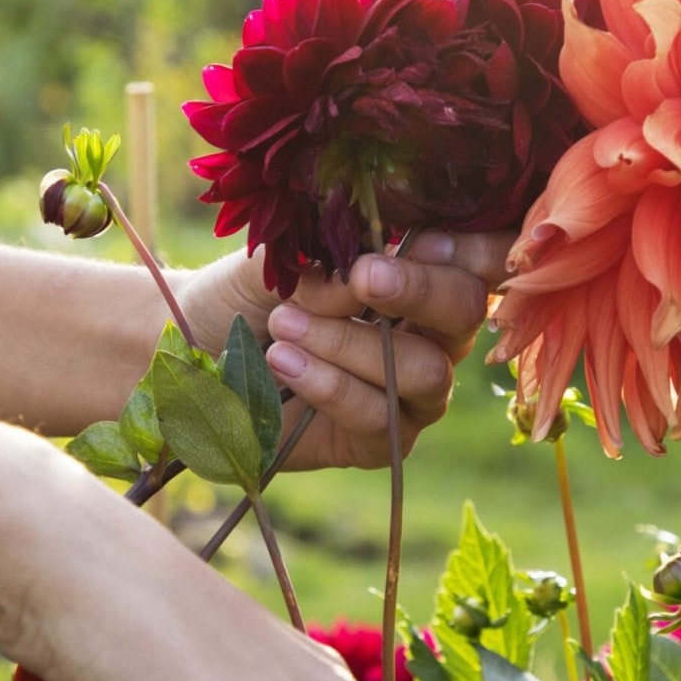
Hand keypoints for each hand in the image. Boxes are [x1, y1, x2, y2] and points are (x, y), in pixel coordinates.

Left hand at [181, 231, 516, 469]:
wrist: (198, 346)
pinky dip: (331, 387)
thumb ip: (329, 260)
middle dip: (420, 291)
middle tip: (364, 277)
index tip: (418, 238)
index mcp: (421, 275)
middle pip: (467, 312)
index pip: (482, 259)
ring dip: (352, 344)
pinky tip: (285, 363)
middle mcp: (430, 334)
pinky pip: (381, 418)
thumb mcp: (284, 260)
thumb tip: (363, 274)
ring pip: (425, 371)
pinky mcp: (379, 442)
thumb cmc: (250, 291)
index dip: (471, 250)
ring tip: (283, 325)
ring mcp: (410, 393)